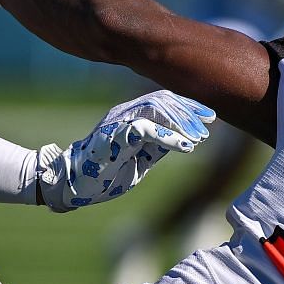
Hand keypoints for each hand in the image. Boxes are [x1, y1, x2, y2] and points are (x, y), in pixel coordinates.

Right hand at [36, 91, 215, 211]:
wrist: (73, 184)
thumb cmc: (104, 172)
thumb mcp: (140, 158)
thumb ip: (157, 146)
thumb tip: (184, 140)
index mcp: (130, 116)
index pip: (163, 101)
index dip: (188, 107)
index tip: (209, 118)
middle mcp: (124, 113)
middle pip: (163, 99)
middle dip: (189, 110)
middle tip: (209, 123)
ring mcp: (117, 122)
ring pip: (156, 109)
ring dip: (182, 123)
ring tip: (200, 137)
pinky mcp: (114, 136)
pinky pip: (146, 130)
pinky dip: (169, 137)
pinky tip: (186, 147)